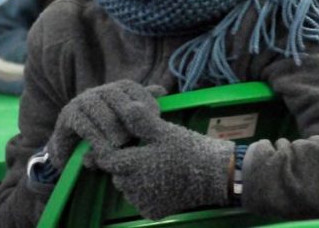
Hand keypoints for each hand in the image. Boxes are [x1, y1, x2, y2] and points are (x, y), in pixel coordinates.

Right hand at [47, 79, 165, 168]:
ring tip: (120, 143)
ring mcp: (81, 102)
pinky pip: (82, 123)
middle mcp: (97, 92)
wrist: (76, 154)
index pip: (130, 87)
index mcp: (113, 91)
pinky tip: (103, 149)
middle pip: (113, 95)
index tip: (155, 116)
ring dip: (110, 126)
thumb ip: (142, 110)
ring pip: (97, 108)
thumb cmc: (110, 139)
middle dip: (127, 114)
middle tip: (137, 132)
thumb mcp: (128, 127)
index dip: (143, 99)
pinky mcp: (67, 115)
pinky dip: (94, 136)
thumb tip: (162, 90)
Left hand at [94, 101, 233, 219]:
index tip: (108, 139)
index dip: (104, 148)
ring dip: (130, 176)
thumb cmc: (188, 149)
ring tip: (145, 163)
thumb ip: (142, 120)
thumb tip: (127, 107)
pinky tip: (154, 179)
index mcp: (135, 166)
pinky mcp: (153, 211)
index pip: (107, 159)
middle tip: (133, 149)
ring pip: (126, 187)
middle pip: (116, 173)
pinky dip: (142, 190)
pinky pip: (138, 199)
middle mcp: (135, 188)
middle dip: (120, 162)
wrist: (214, 176)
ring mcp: (144, 202)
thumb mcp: (164, 130)